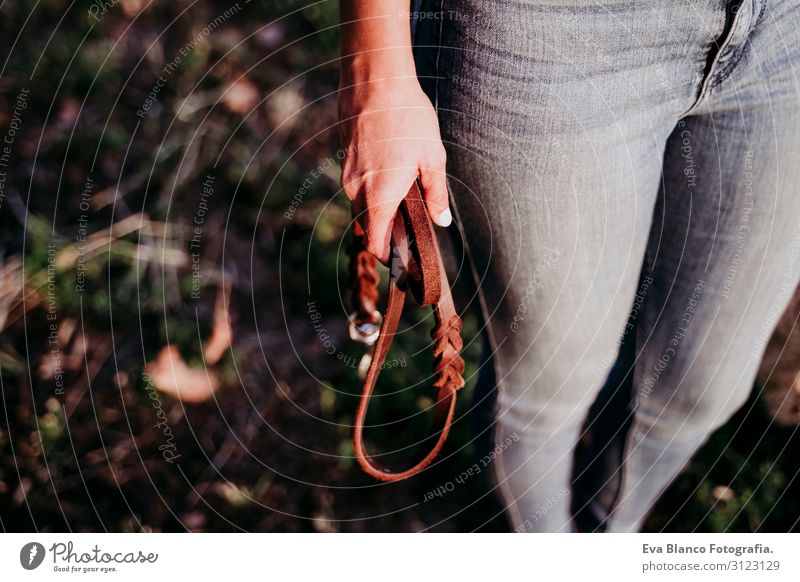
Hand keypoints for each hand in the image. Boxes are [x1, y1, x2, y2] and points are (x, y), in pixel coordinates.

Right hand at [339, 78, 450, 263]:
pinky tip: (392, 169)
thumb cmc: (407, 118)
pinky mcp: (345, 160)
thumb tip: (441, 222)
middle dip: (388, 231)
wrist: (374, 81)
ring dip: (381, 206)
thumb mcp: (432, 157)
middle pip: (370, 226)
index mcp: (380, 197)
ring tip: (405, 190)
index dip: (390, 257)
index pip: (376, 244)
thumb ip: (436, 194)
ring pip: (363, 205)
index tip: (404, 260)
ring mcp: (348, 175)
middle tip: (413, 224)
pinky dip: (373, 188)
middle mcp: (357, 190)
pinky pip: (358, 185)